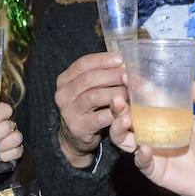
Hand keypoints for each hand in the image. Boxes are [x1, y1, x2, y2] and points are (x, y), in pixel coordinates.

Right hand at [54, 52, 127, 167]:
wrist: (75, 136)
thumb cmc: (87, 107)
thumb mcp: (88, 88)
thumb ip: (101, 75)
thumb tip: (124, 62)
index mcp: (64, 80)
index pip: (82, 64)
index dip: (102, 59)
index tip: (120, 58)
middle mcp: (63, 94)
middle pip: (89, 79)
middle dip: (112, 75)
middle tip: (129, 75)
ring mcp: (69, 112)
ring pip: (94, 97)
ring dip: (116, 93)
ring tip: (131, 92)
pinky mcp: (79, 127)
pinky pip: (100, 117)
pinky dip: (116, 112)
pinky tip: (128, 110)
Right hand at [109, 81, 194, 195]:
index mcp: (165, 116)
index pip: (144, 99)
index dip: (134, 88)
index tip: (126, 76)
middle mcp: (153, 131)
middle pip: (126, 117)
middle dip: (118, 108)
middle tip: (118, 98)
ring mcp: (150, 149)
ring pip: (123, 138)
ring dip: (119, 128)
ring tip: (125, 121)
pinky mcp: (153, 168)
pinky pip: (140, 161)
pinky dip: (139, 154)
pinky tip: (144, 148)